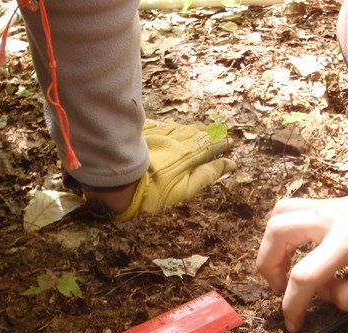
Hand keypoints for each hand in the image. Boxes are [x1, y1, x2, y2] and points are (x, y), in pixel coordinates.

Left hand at [115, 120, 236, 220]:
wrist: (117, 179)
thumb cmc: (153, 192)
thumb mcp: (185, 189)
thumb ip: (208, 175)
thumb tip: (230, 164)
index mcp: (188, 155)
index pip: (210, 146)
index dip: (221, 144)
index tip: (230, 142)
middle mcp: (174, 140)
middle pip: (194, 134)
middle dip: (207, 134)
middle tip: (217, 132)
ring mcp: (156, 135)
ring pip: (178, 128)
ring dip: (189, 129)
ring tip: (196, 129)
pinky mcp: (139, 134)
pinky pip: (158, 126)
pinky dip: (167, 127)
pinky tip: (168, 126)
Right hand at [256, 188, 347, 332]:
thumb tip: (323, 293)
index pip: (305, 274)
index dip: (292, 303)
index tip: (293, 322)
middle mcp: (334, 217)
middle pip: (278, 233)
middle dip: (269, 268)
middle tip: (281, 289)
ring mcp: (330, 205)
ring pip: (279, 215)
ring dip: (272, 246)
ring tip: (283, 268)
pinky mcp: (331, 202)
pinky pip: (291, 209)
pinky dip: (282, 231)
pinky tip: (296, 249)